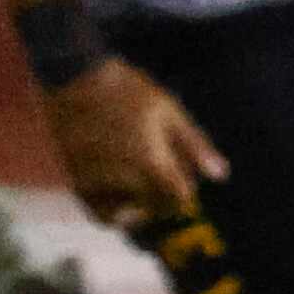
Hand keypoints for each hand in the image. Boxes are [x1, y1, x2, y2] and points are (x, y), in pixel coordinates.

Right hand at [40, 58, 228, 228]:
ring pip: (123, 215)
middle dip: (162, 197)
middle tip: (161, 172)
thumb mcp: (168, 111)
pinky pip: (97, 210)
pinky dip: (111, 206)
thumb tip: (221, 175)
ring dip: (136, 206)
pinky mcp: (73, 182)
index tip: (183, 178)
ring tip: (138, 176)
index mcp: (149, 162)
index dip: (185, 192)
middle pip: (152, 208)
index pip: (177, 199)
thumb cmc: (126, 91)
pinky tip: (118, 182)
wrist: (73, 78)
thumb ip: (194, 146)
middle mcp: (120, 179)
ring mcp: (93, 184)